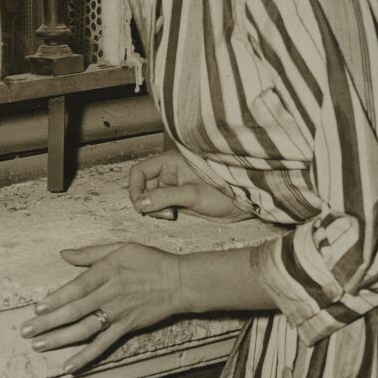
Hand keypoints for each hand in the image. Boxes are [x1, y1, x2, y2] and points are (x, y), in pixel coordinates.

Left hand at [20, 242, 181, 372]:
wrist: (177, 281)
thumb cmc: (148, 260)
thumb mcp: (120, 247)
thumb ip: (90, 253)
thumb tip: (64, 254)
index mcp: (106, 271)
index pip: (75, 288)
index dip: (56, 299)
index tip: (37, 308)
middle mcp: (109, 293)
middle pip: (74, 311)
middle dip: (48, 323)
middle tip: (26, 331)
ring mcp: (118, 313)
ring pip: (84, 329)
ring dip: (60, 339)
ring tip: (39, 345)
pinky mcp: (126, 328)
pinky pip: (103, 345)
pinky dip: (85, 357)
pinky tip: (69, 365)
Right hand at [129, 150, 250, 221]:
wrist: (242, 204)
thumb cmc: (224, 191)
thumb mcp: (192, 194)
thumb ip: (164, 197)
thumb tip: (140, 203)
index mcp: (170, 163)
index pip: (140, 171)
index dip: (135, 187)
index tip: (139, 204)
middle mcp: (169, 173)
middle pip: (143, 186)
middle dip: (147, 201)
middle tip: (162, 212)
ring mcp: (173, 187)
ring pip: (150, 198)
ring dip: (154, 209)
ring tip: (171, 214)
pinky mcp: (178, 200)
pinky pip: (160, 206)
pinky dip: (161, 213)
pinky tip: (174, 215)